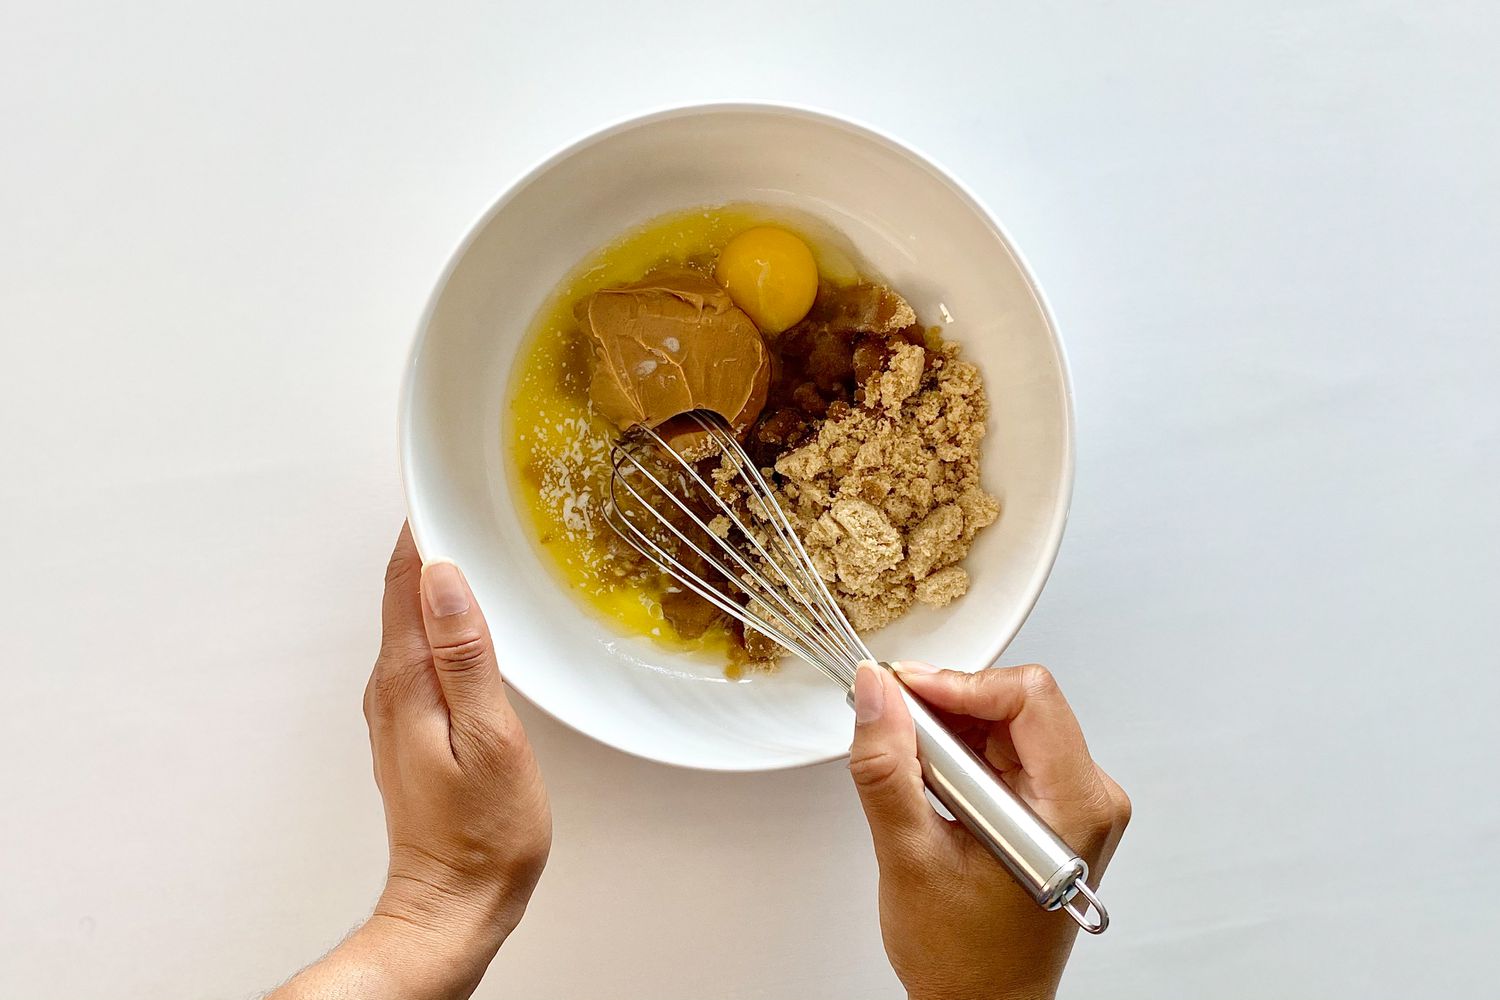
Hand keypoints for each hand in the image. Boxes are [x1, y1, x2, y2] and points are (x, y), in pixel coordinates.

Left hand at [270, 526, 549, 999]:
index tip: (444, 483)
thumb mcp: (489, 738)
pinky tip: (470, 614)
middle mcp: (390, 687)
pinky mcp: (412, 724)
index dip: (422, 527)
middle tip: (468, 496)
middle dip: (431, 540)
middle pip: (402, 591)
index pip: (403, 579)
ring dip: (437, 577)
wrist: (454, 903)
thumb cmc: (481, 834)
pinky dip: (442, 616)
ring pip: (412, 617)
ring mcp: (397, 707)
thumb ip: (466, 657)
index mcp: (406, 681)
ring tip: (474, 538)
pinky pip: (422, 648)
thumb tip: (446, 582)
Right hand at [848, 662, 1129, 999]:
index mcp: (1074, 807)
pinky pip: (1006, 750)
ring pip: (1007, 722)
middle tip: (894, 726)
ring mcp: (1072, 803)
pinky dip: (961, 755)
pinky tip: (931, 785)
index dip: (959, 684)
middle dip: (948, 708)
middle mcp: (1087, 798)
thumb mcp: (909, 857)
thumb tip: (876, 695)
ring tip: (910, 769)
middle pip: (1018, 704)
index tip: (905, 692)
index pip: (1029, 697)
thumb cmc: (965, 958)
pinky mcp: (1052, 807)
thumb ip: (887, 769)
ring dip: (950, 733)